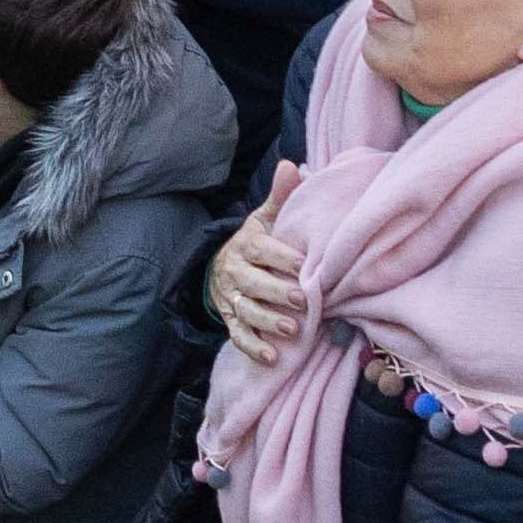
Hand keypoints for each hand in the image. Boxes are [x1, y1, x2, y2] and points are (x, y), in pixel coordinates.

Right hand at [209, 163, 306, 361]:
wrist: (220, 266)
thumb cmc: (256, 242)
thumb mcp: (264, 218)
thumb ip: (280, 197)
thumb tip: (292, 165)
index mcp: (246, 244)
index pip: (261, 250)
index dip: (280, 257)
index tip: (302, 264)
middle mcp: (235, 272)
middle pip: (252, 283)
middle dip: (276, 292)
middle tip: (301, 301)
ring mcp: (232, 298)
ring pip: (246, 311)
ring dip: (268, 322)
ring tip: (292, 330)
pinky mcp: (231, 319)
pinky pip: (238, 336)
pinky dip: (253, 348)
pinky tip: (273, 357)